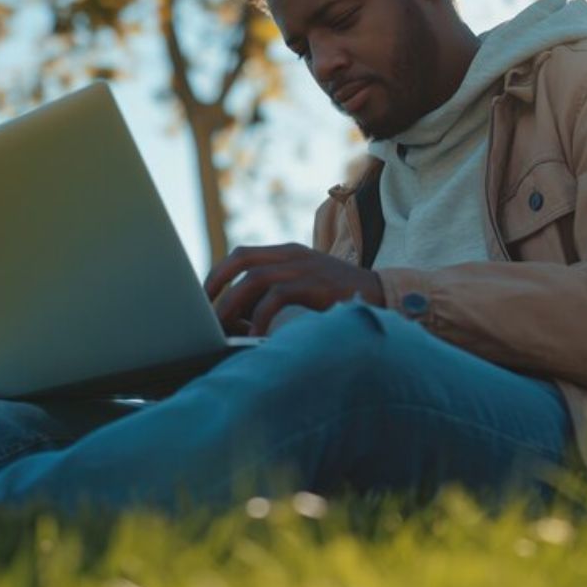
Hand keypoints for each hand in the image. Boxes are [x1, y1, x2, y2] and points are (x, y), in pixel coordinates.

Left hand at [203, 243, 384, 336]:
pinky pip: (277, 296)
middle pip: (241, 258)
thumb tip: (239, 318)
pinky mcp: (315, 284)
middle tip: (203, 310)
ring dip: (233, 303)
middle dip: (217, 282)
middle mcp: (291, 254)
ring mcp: (303, 267)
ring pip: (254, 278)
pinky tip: (256, 335)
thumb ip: (274, 293)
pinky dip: (261, 316)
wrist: (383, 296)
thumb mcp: (303, 287)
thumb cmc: (338, 297)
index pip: (242, 254)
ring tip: (222, 327)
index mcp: (286, 252)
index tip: (205, 296)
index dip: (219, 273)